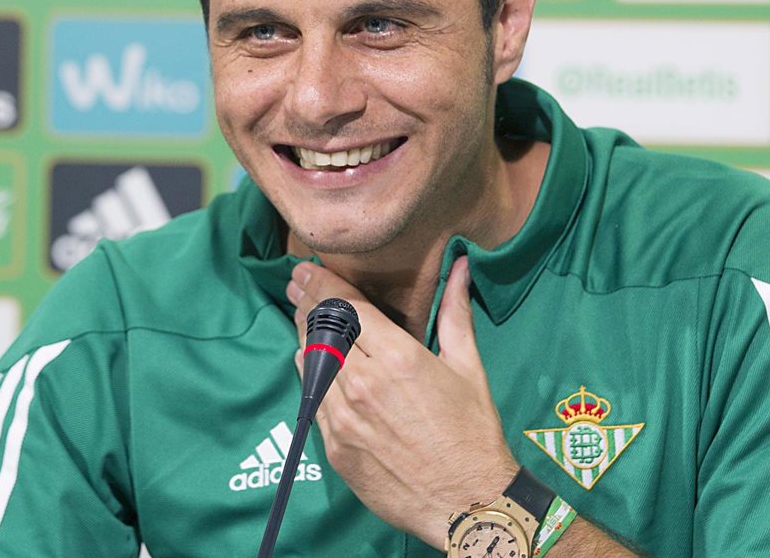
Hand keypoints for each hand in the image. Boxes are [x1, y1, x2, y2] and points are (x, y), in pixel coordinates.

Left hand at [287, 257, 518, 549]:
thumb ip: (455, 313)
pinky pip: (313, 402)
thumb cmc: (473, 433)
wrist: (466, 503)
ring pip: (309, 365)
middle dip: (305, 304)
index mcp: (398, 359)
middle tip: (296, 285)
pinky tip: (313, 366)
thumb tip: (459, 267)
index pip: (346, 308)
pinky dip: (311, 378)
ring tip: (302, 320)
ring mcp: (344, 419)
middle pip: (320, 332)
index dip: (322, 283)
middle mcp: (363, 385)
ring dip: (305, 339)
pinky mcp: (335, 448)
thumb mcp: (468, 367)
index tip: (305, 268)